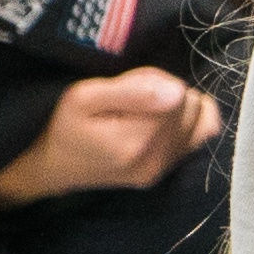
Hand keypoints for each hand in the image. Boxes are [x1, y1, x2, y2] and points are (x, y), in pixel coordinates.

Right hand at [0, 70, 221, 202]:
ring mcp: (163, 170)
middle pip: (192, 105)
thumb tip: (178, 91)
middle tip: (131, 98)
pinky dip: (189, 121)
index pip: (179, 95)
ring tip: (143, 109)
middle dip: (169, 92)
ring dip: (179, 107)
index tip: (127, 88)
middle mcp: (156, 161)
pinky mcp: (166, 172)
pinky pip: (203, 135)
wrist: (51, 164)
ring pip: (201, 118)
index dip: (156, 81)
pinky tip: (161, 120)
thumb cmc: (64, 125)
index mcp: (135, 142)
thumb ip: (132, 91)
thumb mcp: (83, 97)